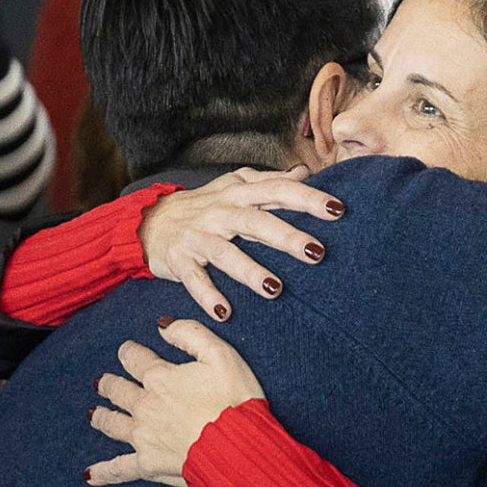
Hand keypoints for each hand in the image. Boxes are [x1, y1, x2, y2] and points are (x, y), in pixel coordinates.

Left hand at [85, 318, 263, 486]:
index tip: (128, 350)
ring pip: (112, 424)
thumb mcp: (221, 355)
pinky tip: (88, 475)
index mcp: (160, 378)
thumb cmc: (235, 401)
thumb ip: (190, 334)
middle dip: (109, 384)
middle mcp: (145, 405)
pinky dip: (102, 472)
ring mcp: (143, 436)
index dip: (129, 352)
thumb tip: (162, 325)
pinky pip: (119, 469)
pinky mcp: (148, 464)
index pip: (134, 358)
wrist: (238, 448)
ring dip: (100, 416)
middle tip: (102, 383)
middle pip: (117, 390)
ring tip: (93, 414)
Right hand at [138, 168, 343, 322]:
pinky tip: (224, 312)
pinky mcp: (179, 261)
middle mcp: (220, 212)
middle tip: (317, 252)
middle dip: (286, 237)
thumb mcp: (233, 188)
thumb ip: (268, 183)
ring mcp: (198, 237)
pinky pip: (194, 279)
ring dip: (250, 272)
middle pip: (256, 222)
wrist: (148, 222)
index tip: (338, 210)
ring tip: (275, 289)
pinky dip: (207, 296)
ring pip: (226, 253)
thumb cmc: (203, 207)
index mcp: (238, 194)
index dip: (307, 199)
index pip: (277, 191)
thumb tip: (303, 173)